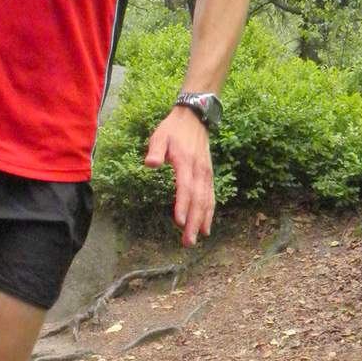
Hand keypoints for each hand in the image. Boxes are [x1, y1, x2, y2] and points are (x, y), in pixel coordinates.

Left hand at [143, 106, 214, 246]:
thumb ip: (155, 150)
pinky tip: (206, 227)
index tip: (180, 223)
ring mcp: (206, 174)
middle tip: (188, 242)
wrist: (194, 118)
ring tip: (197, 239)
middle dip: (194, 222)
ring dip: (203, 221)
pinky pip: (211, 197)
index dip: (183, 206)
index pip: (185, 188)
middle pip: (198, 200)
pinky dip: (209, 213)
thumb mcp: (160, 136)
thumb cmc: (173, 129)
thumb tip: (150, 164)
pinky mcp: (209, 175)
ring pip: (207, 201)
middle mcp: (199, 170)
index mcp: (186, 162)